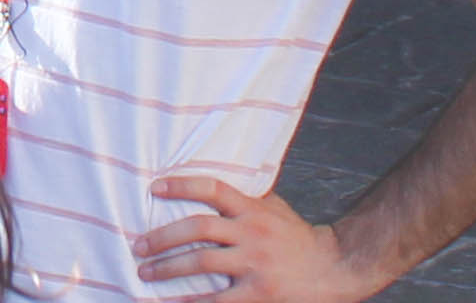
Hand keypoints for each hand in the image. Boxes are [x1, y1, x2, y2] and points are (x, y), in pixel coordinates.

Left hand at [140, 173, 374, 302]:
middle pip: (198, 228)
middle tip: (138, 245)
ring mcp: (255, 264)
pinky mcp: (260, 294)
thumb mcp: (274, 209)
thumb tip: (207, 189)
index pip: (213, 188)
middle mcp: (252, 232)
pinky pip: (217, 300)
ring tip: (145, 272)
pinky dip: (190, 302)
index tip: (153, 187)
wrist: (337, 267)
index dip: (182, 185)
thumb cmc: (298, 238)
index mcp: (254, 209)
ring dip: (167, 268)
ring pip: (201, 263)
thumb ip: (244, 200)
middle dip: (163, 236)